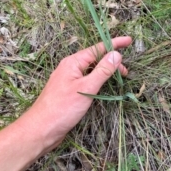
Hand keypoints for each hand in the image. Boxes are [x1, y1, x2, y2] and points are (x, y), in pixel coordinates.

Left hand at [20, 36, 131, 151]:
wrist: (42, 129)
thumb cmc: (63, 108)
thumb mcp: (86, 87)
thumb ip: (102, 71)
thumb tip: (116, 54)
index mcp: (73, 62)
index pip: (97, 48)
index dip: (114, 43)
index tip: (129, 40)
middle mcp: (70, 68)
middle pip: (95, 59)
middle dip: (111, 61)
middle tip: (126, 72)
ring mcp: (69, 79)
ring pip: (91, 70)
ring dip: (105, 72)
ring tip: (119, 78)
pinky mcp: (70, 91)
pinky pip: (87, 80)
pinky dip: (98, 80)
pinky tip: (104, 86)